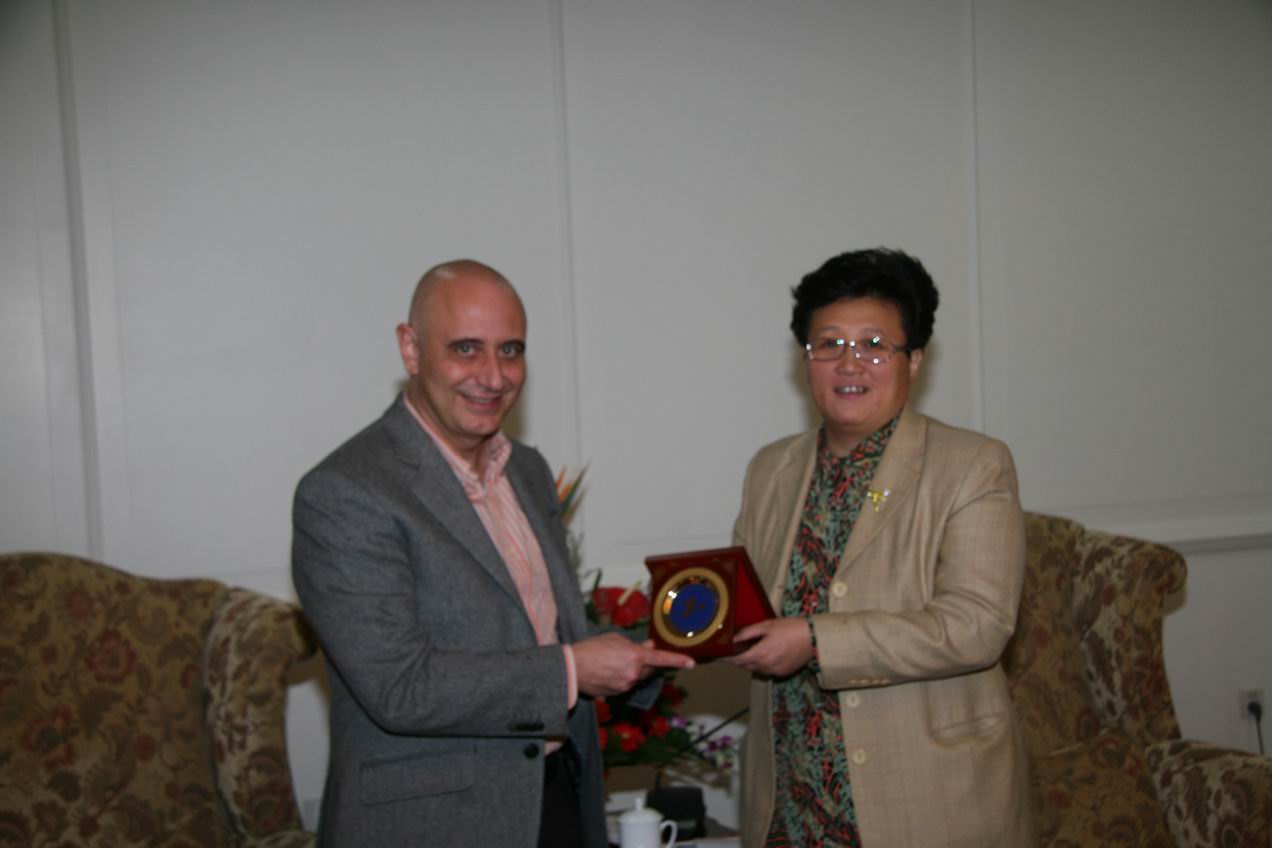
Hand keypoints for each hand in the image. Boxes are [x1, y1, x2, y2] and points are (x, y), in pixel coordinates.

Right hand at [573, 633, 694, 696]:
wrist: (572, 668)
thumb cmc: (592, 648)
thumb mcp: (615, 639)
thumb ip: (635, 645)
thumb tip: (649, 647)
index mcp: (635, 656)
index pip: (661, 659)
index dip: (678, 661)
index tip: (691, 663)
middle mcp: (634, 673)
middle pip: (649, 669)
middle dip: (645, 662)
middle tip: (631, 654)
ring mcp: (626, 685)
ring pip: (637, 677)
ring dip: (632, 670)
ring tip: (612, 662)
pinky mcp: (618, 694)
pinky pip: (627, 684)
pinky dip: (622, 678)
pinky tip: (608, 671)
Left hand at [724, 617, 813, 677]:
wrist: (814, 638)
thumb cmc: (791, 628)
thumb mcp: (767, 625)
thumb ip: (749, 632)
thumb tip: (735, 638)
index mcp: (761, 653)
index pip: (737, 660)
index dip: (726, 659)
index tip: (718, 656)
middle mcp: (766, 666)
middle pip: (744, 666)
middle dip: (736, 659)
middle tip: (730, 651)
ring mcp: (775, 671)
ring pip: (755, 669)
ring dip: (749, 662)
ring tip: (747, 651)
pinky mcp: (782, 673)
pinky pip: (766, 671)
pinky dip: (761, 664)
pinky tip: (763, 654)